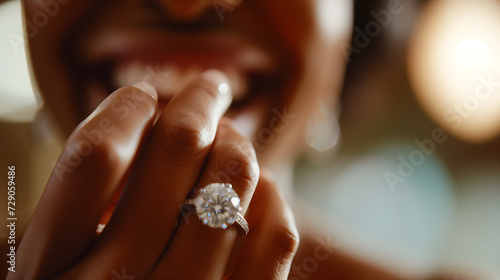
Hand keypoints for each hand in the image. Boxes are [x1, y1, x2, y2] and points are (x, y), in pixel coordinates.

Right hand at [9, 70, 298, 279]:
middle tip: (208, 87)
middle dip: (197, 102)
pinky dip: (272, 197)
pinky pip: (275, 237)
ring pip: (231, 185)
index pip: (93, 156)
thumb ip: (83, 206)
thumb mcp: (58, 264)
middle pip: (175, 153)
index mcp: (50, 270)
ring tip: (230, 136)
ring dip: (236, 145)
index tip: (144, 94)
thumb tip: (148, 124)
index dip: (125, 109)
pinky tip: (258, 185)